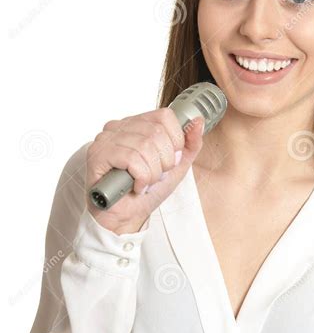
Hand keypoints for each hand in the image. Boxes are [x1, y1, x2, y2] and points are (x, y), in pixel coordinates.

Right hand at [85, 107, 204, 233]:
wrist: (128, 216)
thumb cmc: (148, 190)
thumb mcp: (177, 166)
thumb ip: (190, 144)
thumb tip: (198, 121)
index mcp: (138, 124)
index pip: (165, 116)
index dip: (175, 141)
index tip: (170, 161)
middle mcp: (120, 126)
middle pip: (156, 132)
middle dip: (164, 162)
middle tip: (156, 176)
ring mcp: (106, 138)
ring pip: (144, 146)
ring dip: (152, 173)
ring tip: (145, 183)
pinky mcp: (97, 154)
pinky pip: (131, 159)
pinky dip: (141, 178)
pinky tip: (135, 186)